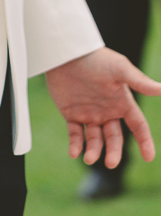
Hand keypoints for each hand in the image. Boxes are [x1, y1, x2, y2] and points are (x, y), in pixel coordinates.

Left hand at [45, 46, 160, 167]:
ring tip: (89, 158)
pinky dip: (75, 145)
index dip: (144, 141)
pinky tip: (74, 153)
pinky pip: (75, 134)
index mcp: (122, 102)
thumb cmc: (95, 58)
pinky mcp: (70, 113)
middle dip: (114, 152)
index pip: (138, 126)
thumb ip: (139, 82)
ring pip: (95, 139)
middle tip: (111, 163)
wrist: (66, 52)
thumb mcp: (119, 69)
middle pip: (115, 138)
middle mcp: (107, 111)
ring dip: (94, 151)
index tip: (149, 157)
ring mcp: (89, 113)